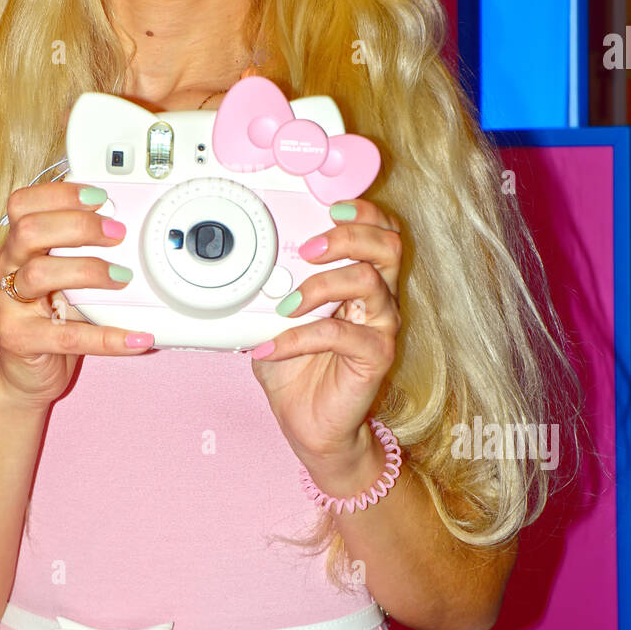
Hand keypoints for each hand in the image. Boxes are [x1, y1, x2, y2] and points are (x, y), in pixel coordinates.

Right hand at [0, 181, 154, 407]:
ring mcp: (9, 305)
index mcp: (18, 245)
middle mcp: (8, 268)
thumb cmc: (52, 316)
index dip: (59, 194)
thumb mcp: (66, 276)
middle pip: (29, 231)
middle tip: (118, 233)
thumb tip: (128, 223)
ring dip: (89, 270)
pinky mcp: (20, 340)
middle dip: (78, 225)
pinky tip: (137, 340)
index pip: (23, 204)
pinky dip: (107, 338)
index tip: (100, 197)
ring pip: (39, 274)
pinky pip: (66, 336)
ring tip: (124, 277)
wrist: (29, 372)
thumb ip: (83, 251)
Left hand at [249, 198, 402, 482]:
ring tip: (287, 304)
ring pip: (368, 282)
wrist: (308, 423)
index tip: (329, 206)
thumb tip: (243, 263)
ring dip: (319, 284)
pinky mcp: (376, 357)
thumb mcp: (276, 317)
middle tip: (308, 248)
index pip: (380, 231)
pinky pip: (342, 334)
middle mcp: (379, 298)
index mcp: (362, 279)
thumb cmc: (297, 367)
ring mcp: (381, 327)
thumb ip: (270, 288)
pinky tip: (273, 346)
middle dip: (348, 235)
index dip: (362, 212)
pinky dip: (300, 336)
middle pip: (387, 245)